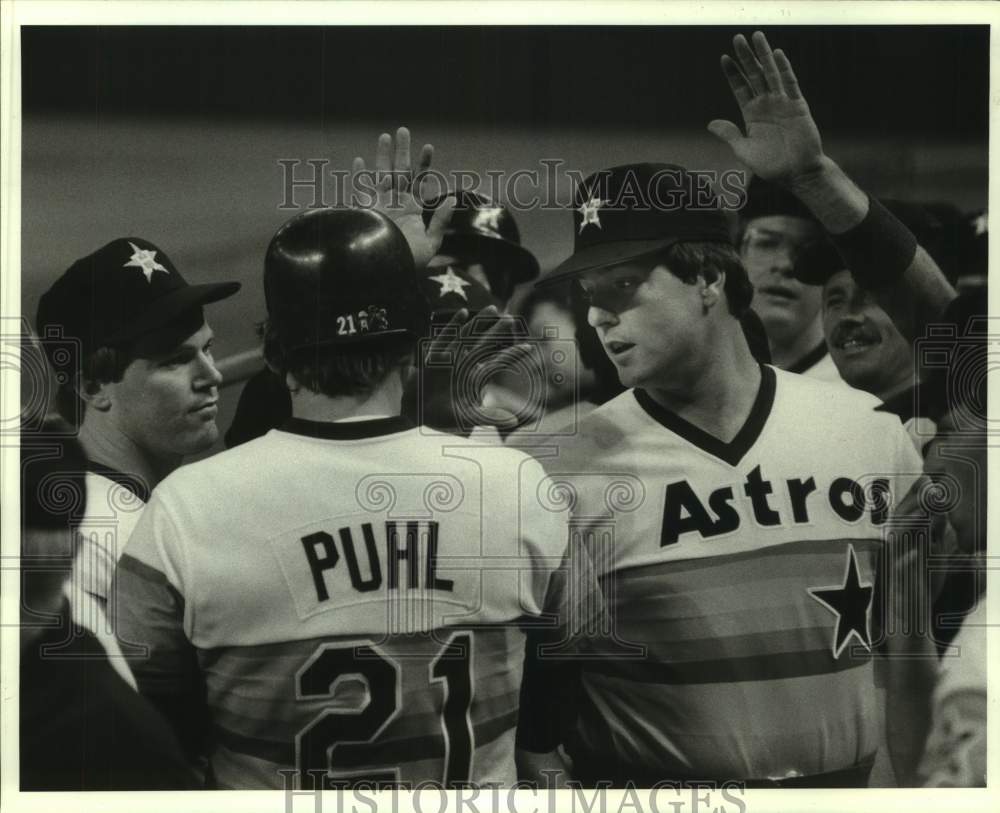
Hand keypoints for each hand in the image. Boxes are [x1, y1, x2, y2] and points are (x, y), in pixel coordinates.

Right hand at [352, 127, 453, 268]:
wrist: (388, 275)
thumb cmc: (410, 263)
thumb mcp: (431, 243)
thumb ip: (440, 220)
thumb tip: (452, 198)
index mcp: (411, 210)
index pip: (418, 181)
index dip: (424, 164)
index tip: (429, 146)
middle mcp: (394, 204)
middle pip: (398, 172)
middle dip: (401, 151)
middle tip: (403, 130)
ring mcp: (379, 206)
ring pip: (381, 175)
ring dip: (383, 156)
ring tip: (386, 136)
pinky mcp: (365, 213)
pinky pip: (360, 191)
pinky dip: (359, 177)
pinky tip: (359, 161)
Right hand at [406, 306, 540, 434]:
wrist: (419, 414)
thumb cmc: (445, 416)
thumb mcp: (470, 418)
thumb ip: (491, 418)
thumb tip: (514, 423)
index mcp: (476, 378)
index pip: (498, 363)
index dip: (512, 355)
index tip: (529, 348)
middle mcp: (465, 365)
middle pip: (485, 344)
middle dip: (498, 331)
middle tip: (512, 318)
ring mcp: (450, 359)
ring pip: (467, 336)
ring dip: (480, 322)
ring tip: (493, 308)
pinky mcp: (435, 357)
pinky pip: (445, 337)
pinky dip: (453, 325)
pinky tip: (463, 313)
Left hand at [708, 32, 825, 185]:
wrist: (796, 174)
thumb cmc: (771, 166)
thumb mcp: (743, 150)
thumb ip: (729, 134)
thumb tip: (710, 123)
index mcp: (752, 114)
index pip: (740, 88)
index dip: (732, 73)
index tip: (724, 58)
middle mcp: (766, 105)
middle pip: (754, 75)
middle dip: (746, 57)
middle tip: (737, 38)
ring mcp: (782, 103)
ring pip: (771, 74)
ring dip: (764, 55)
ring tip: (757, 37)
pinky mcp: (797, 106)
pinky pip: (790, 84)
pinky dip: (784, 69)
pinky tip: (777, 55)